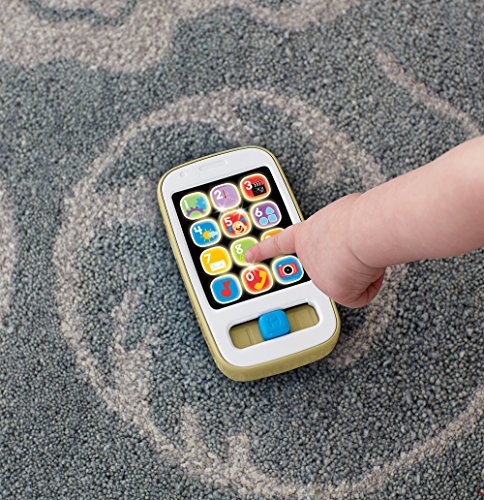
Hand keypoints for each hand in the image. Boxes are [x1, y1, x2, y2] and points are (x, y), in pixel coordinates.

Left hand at [245, 194, 385, 307]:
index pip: (279, 244)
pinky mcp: (335, 292)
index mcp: (305, 234)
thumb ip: (334, 226)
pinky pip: (359, 294)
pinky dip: (368, 284)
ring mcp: (319, 276)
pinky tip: (367, 269)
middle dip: (344, 262)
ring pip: (348, 280)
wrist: (363, 231)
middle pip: (328, 267)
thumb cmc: (355, 217)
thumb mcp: (339, 212)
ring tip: (362, 253)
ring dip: (359, 269)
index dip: (263, 250)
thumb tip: (348, 234)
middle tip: (354, 247)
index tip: (249, 256)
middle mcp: (308, 257)